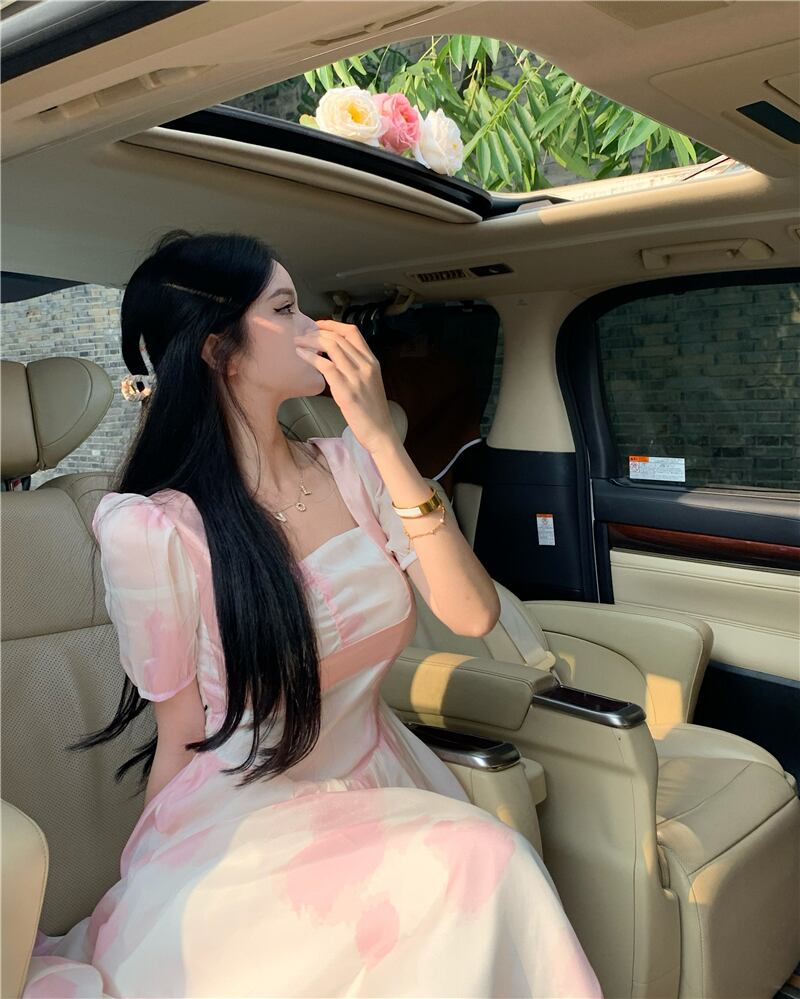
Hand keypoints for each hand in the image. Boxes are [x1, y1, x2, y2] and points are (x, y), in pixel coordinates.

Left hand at [293, 319, 400, 454]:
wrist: (380, 432)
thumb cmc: (372, 411)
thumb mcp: (369, 383)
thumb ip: (356, 368)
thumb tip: (334, 357)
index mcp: (372, 362)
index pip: (353, 332)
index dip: (332, 325)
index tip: (318, 325)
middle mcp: (366, 365)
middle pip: (339, 337)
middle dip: (317, 332)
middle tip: (302, 335)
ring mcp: (356, 377)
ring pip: (331, 347)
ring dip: (311, 341)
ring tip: (298, 342)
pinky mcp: (346, 390)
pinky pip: (325, 365)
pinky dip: (310, 357)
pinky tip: (301, 355)